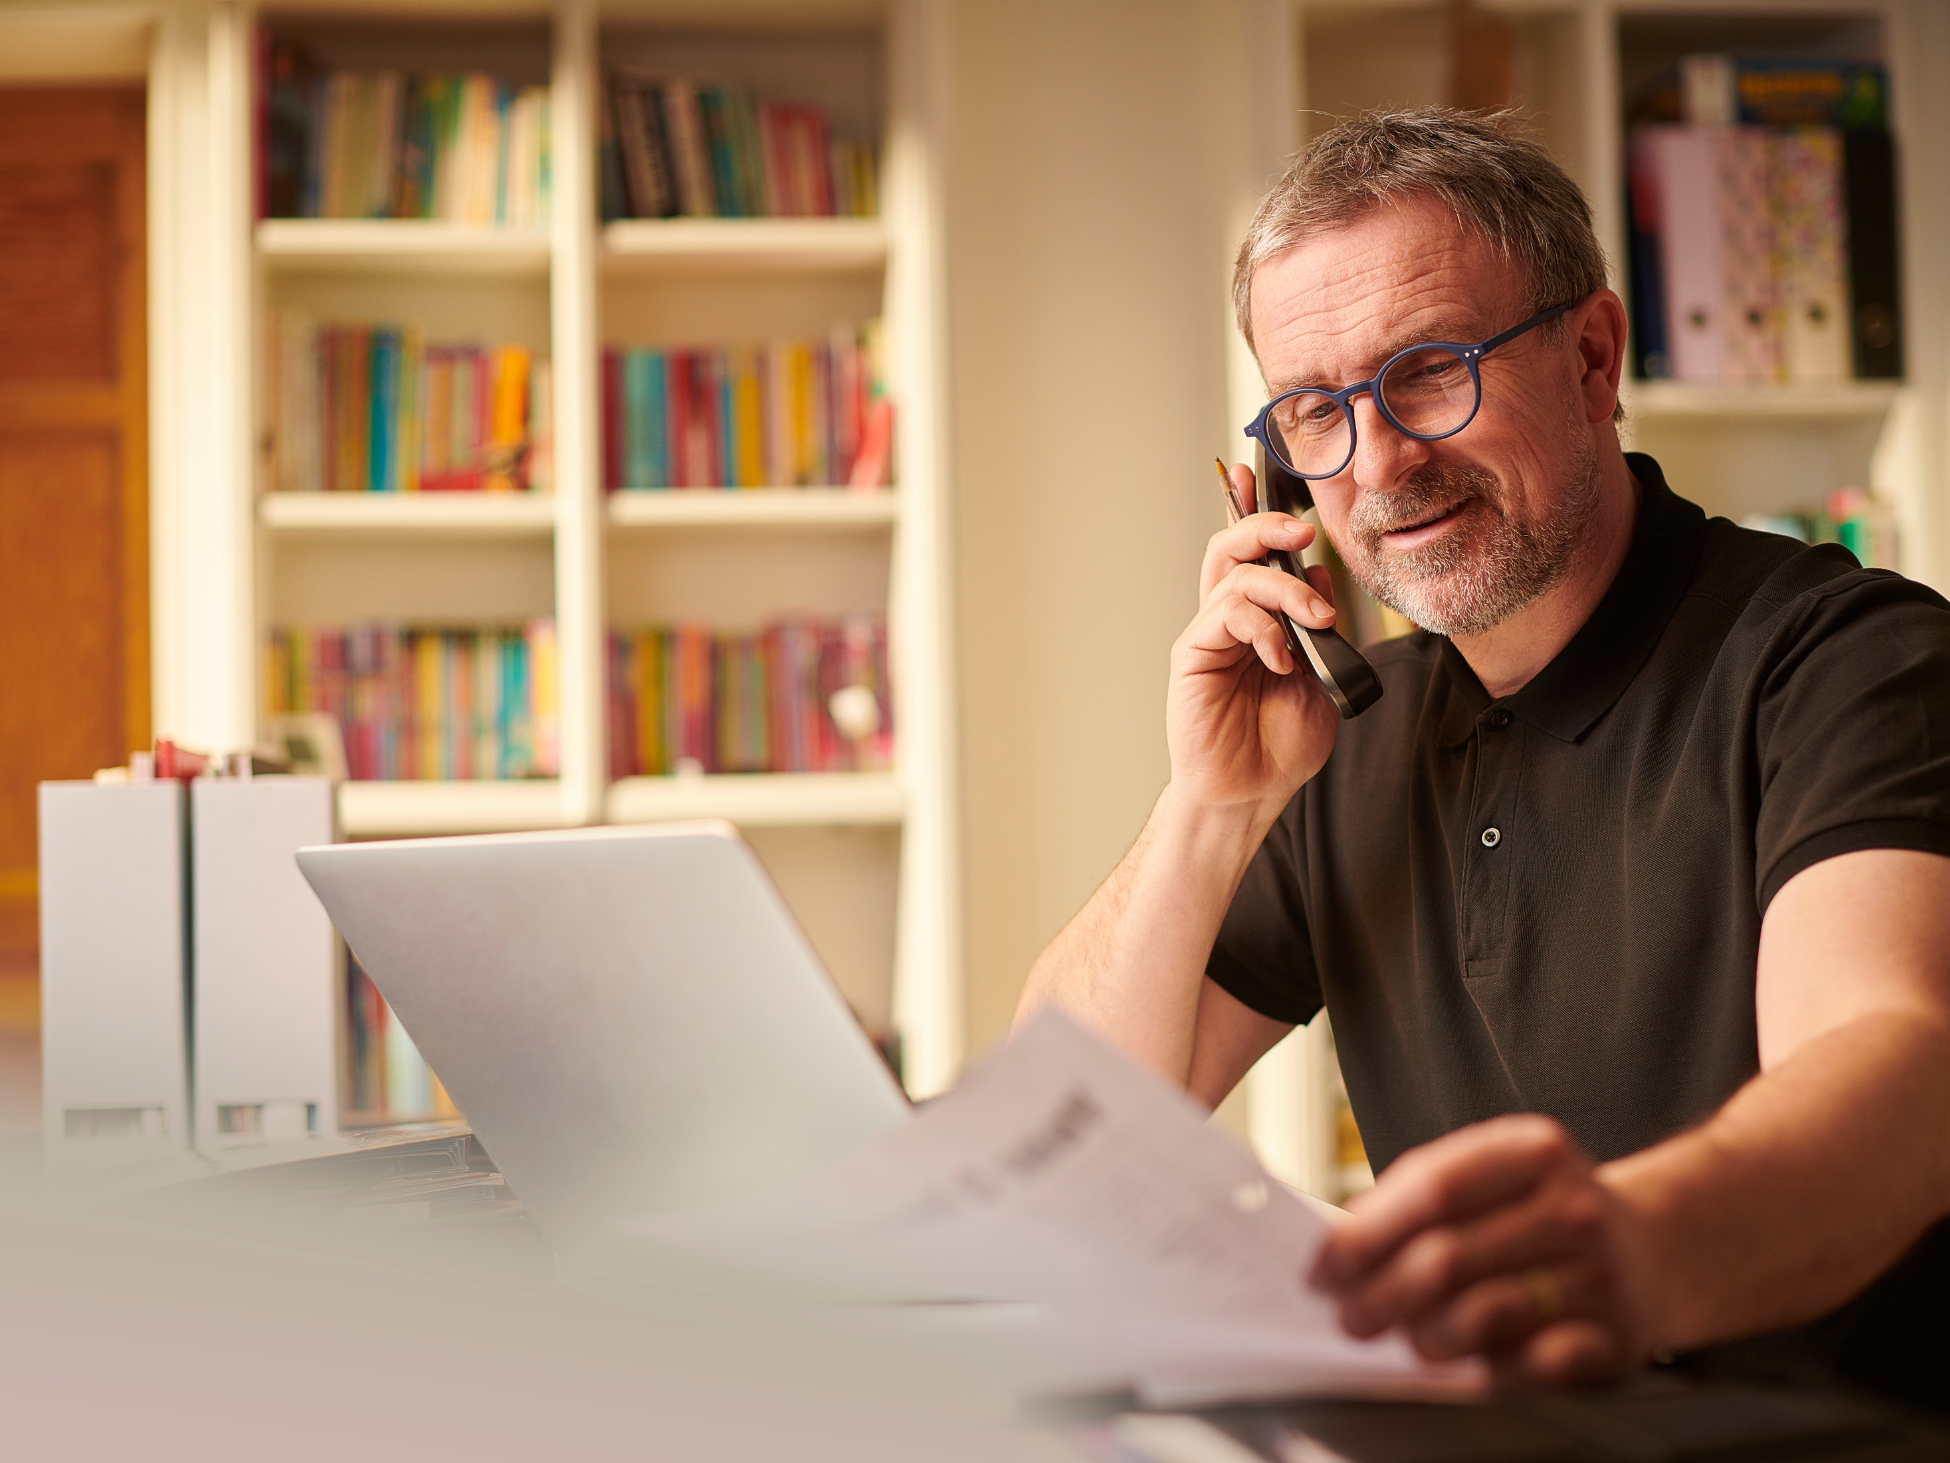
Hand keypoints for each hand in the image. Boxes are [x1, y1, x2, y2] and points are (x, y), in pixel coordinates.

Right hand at [1165, 462, 1343, 811]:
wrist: (1250, 792)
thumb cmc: (1279, 744)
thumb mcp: (1320, 676)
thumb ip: (1318, 627)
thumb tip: (1320, 578)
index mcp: (1257, 621)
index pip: (1253, 555)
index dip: (1253, 512)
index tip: (1260, 477)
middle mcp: (1227, 620)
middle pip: (1232, 547)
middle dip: (1264, 525)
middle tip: (1302, 531)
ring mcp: (1208, 635)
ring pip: (1235, 574)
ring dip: (1285, 588)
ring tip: (1315, 621)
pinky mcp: (1193, 654)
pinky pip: (1226, 615)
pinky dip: (1264, 629)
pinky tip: (1283, 661)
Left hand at [1309, 1115, 1654, 1383]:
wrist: (1656, 1248)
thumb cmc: (1544, 1213)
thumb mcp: (1495, 1176)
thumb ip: (1422, 1199)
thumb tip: (1342, 1251)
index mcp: (1532, 1151)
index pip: (1431, 1189)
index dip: (1365, 1234)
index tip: (1324, 1268)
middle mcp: (1572, 1207)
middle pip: (1446, 1257)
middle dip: (1380, 1296)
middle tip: (1351, 1317)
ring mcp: (1600, 1273)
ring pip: (1483, 1314)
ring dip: (1426, 1336)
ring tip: (1408, 1339)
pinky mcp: (1617, 1337)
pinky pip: (1536, 1364)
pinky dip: (1492, 1369)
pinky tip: (1472, 1366)